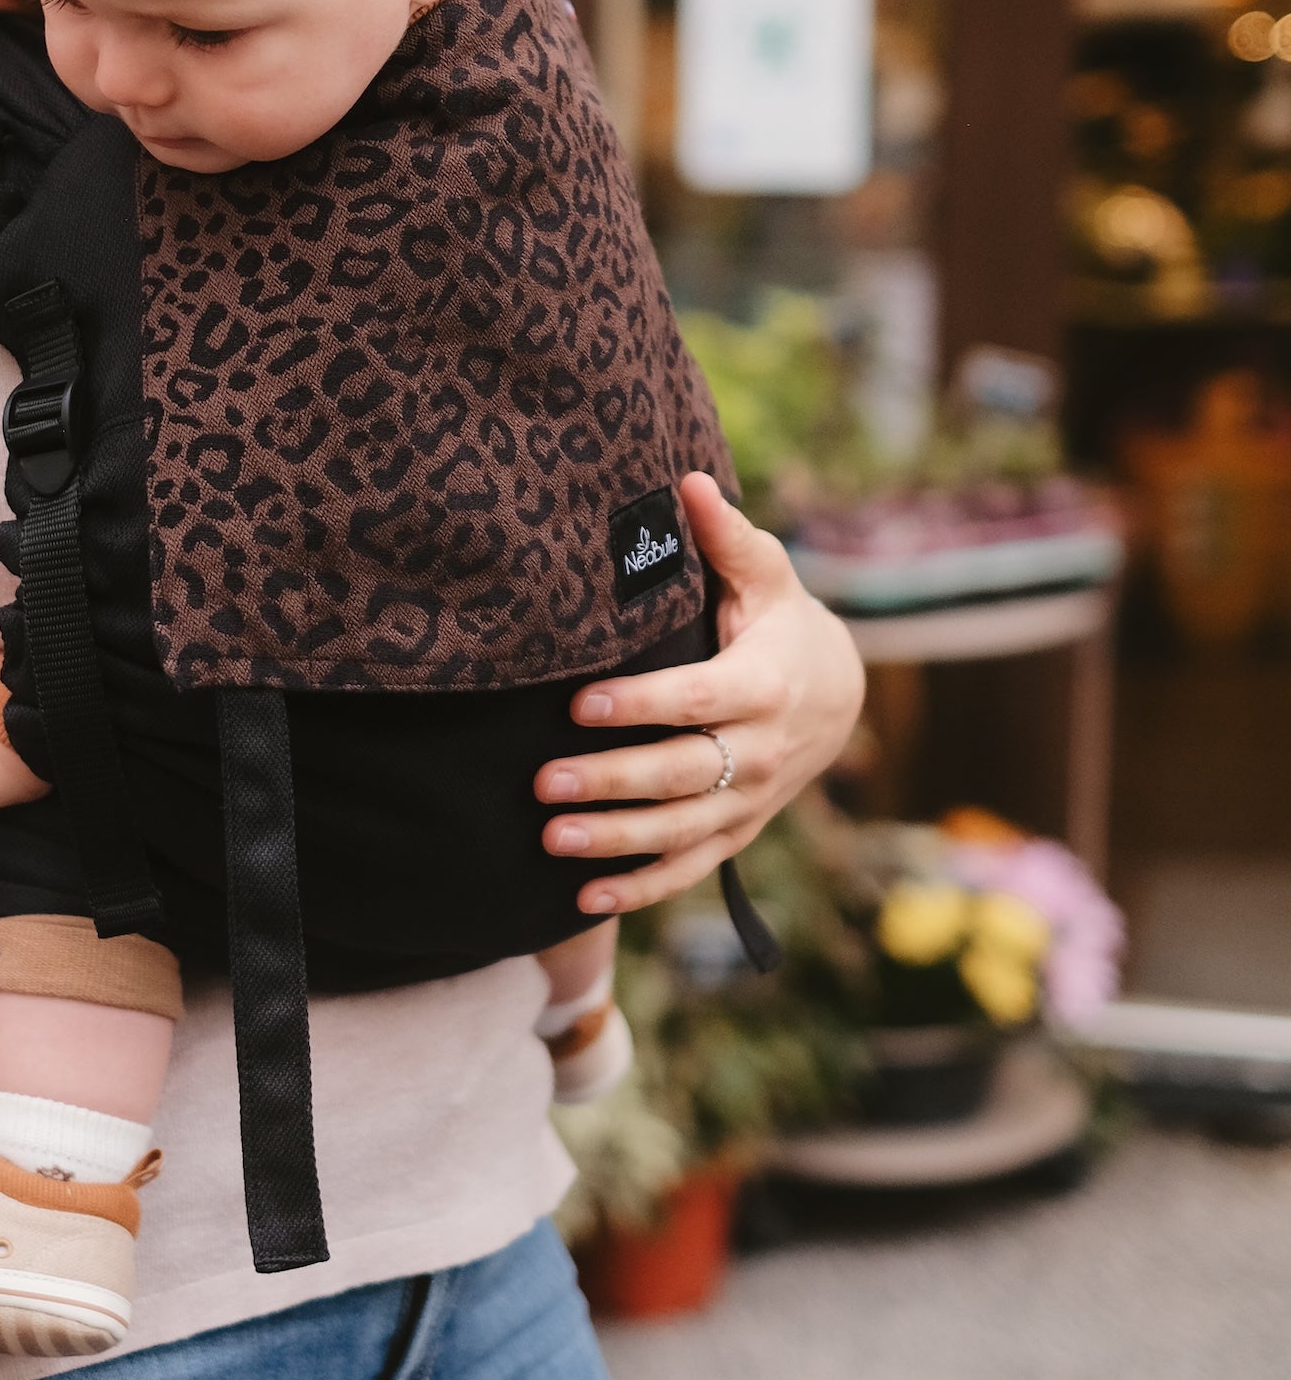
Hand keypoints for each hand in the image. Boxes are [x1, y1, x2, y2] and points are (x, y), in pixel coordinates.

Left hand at [535, 471, 863, 913]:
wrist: (836, 693)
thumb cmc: (780, 622)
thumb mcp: (766, 577)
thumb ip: (726, 537)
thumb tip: (687, 481)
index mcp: (763, 685)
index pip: (694, 700)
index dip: (639, 705)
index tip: (579, 704)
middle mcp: (760, 751)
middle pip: (680, 774)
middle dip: (611, 782)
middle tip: (542, 782)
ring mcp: (749, 800)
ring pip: (680, 831)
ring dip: (615, 842)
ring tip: (551, 839)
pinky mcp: (737, 831)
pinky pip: (690, 869)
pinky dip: (642, 888)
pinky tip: (584, 898)